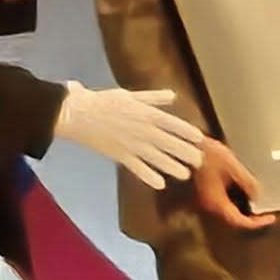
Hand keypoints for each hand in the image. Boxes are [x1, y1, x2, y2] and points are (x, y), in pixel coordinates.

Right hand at [54, 85, 204, 189]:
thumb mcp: (131, 95)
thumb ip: (153, 98)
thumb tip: (172, 96)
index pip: (173, 125)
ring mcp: (133, 145)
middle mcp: (144, 131)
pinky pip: (138, 168)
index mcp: (147, 114)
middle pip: (170, 144)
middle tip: (199, 161)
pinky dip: (149, 176)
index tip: (200, 139)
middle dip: (186, 153)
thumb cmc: (105, 102)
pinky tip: (160, 184)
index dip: (188, 132)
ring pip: (157, 158)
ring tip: (186, 174)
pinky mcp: (121, 156)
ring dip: (173, 167)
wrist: (79, 114)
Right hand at [191, 137, 273, 230]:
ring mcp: (204, 199)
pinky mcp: (202, 190)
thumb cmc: (206, 155)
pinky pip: (221, 200)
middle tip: (263, 211)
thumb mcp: (232, 167)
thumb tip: (257, 195)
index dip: (257, 222)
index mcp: (217, 203)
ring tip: (254, 197)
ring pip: (227, 209)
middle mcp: (208, 205)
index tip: (269, 218)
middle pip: (233, 217)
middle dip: (249, 215)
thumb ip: (247, 182)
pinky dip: (233, 198)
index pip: (240, 221)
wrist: (186, 145)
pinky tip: (239, 186)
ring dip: (241, 206)